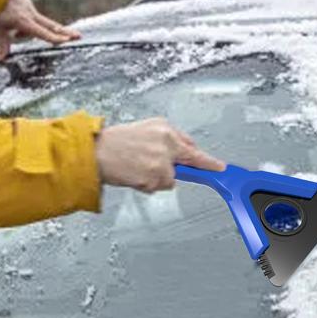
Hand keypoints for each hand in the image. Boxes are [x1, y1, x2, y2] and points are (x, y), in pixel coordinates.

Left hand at [0, 0, 80, 59]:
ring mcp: (29, 7)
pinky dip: (22, 21)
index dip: (56, 38)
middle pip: (51, 25)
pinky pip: (28, 16)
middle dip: (65, 32)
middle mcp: (30, 14)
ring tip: (9, 26)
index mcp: (25, 22)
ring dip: (24, 31)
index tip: (67, 41)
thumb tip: (1, 59)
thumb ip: (3, 44)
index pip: (43, 33)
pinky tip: (9, 18)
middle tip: (78, 36)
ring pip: (34, 23)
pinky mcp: (26, 2)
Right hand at [94, 118, 225, 192]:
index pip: (192, 147)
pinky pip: (156, 187)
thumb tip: (182, 151)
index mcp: (165, 130)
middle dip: (182, 170)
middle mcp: (167, 144)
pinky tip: (133, 175)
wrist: (95, 152)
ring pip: (169, 180)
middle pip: (186, 164)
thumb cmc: (114, 142)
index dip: (207, 160)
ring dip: (155, 178)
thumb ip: (166, 140)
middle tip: (173, 171)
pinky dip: (146, 185)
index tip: (220, 168)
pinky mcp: (154, 177)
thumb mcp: (144, 130)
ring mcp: (161, 162)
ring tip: (137, 168)